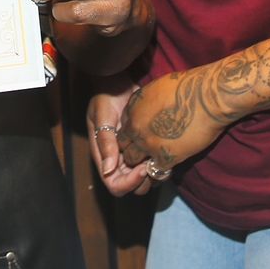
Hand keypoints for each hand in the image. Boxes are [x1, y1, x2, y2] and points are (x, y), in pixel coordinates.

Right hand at [87, 81, 155, 195]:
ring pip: (145, 178)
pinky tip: (166, 150)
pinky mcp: (143, 147)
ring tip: (162, 158)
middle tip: (154, 163)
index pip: (115, 184)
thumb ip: (105, 142)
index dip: (129, 182)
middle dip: (144, 180)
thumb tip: (108, 170)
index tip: (141, 167)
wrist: (118, 82)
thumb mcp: (102, 117)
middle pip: (131, 186)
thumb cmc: (105, 97)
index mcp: (104, 156)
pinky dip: (161, 163)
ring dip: (154, 174)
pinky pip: (152, 163)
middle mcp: (117, 160)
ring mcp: (131, 155)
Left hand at [116, 69, 225, 177]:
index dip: (132, 133)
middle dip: (133, 148)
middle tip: (148, 148)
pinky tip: (169, 161)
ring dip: (142, 161)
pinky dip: (160, 168)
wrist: (206, 97)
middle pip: (125, 146)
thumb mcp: (156, 88)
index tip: (142, 134)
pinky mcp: (164, 157)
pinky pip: (154, 170)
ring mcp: (148, 144)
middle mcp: (136, 128)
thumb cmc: (187, 86)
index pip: (122, 128)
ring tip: (156, 156)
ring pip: (134, 161)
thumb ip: (145, 103)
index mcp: (132, 109)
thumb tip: (146, 109)